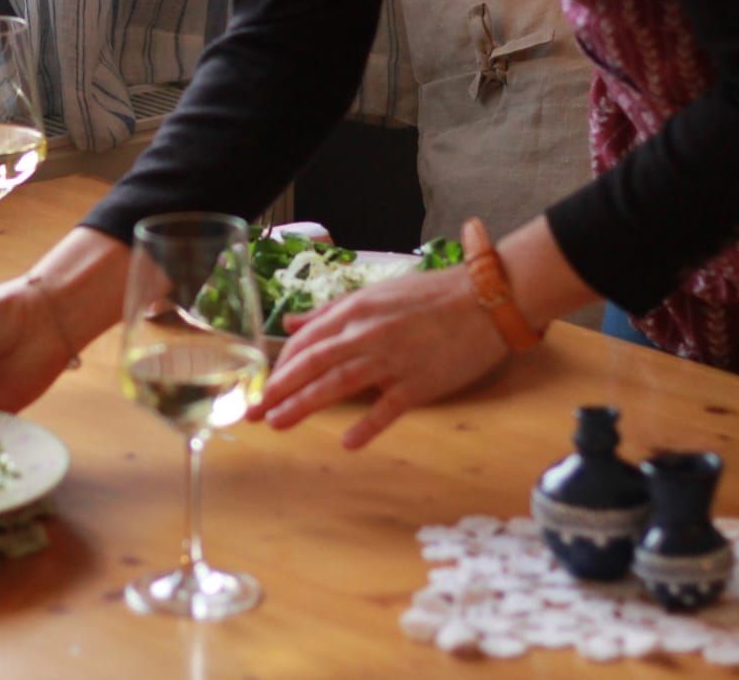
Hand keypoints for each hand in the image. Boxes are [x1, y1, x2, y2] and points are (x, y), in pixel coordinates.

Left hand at [253, 265, 508, 449]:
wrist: (486, 300)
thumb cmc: (431, 295)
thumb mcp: (375, 294)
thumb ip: (331, 313)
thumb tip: (291, 325)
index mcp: (355, 311)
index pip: (306, 342)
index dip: (281, 366)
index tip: (262, 386)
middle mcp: (367, 334)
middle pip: (312, 365)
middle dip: (278, 390)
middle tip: (252, 413)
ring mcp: (392, 360)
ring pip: (338, 385)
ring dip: (304, 405)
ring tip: (278, 423)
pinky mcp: (419, 383)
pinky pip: (388, 408)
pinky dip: (368, 426)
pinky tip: (348, 443)